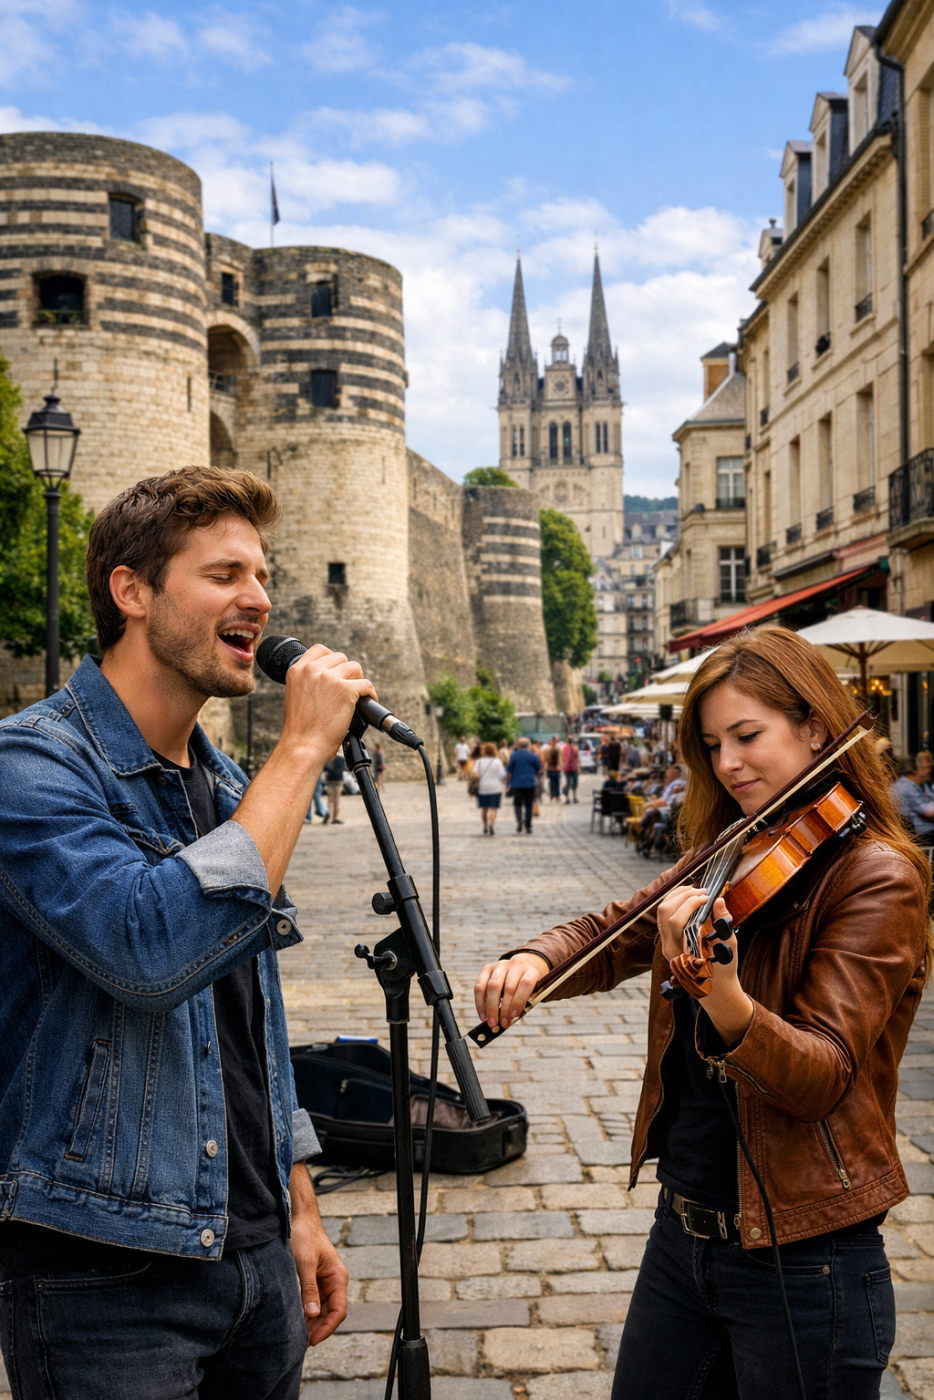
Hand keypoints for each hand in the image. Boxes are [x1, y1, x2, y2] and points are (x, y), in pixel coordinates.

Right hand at [279, 644, 376, 765]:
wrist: (303, 745)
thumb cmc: (300, 728)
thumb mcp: (294, 695)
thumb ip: (308, 682)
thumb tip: (326, 678)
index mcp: (297, 670)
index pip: (319, 650)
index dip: (332, 659)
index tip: (337, 669)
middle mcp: (313, 670)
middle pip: (340, 658)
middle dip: (347, 672)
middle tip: (349, 687)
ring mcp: (330, 678)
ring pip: (355, 668)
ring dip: (358, 681)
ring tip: (358, 695)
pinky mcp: (346, 690)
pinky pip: (367, 685)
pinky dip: (370, 694)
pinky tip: (368, 703)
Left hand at [289, 1163, 347, 1345]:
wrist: (298, 1218)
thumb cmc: (304, 1236)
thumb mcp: (305, 1263)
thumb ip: (309, 1288)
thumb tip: (311, 1314)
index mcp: (337, 1277)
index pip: (339, 1310)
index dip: (327, 1327)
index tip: (312, 1339)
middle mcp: (333, 1281)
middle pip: (330, 1313)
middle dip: (318, 1328)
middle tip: (300, 1341)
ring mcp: (324, 1281)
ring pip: (321, 1309)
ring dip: (312, 1322)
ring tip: (298, 1334)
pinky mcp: (314, 1280)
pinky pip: (313, 1301)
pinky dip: (307, 1311)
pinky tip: (296, 1319)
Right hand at [474, 952, 548, 1028]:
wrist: (521, 966)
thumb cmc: (526, 985)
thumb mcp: (534, 992)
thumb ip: (527, 1004)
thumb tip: (511, 1019)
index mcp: (530, 971)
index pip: (525, 984)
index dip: (519, 1000)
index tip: (514, 1015)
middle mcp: (515, 965)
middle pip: (508, 987)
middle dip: (504, 1008)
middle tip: (502, 1023)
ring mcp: (500, 965)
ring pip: (492, 986)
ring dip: (490, 1007)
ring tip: (491, 1022)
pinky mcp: (487, 969)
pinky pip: (479, 986)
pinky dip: (480, 1003)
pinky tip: (483, 1015)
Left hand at [656, 886, 752, 1042]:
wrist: (715, 987)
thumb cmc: (724, 969)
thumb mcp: (729, 946)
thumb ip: (723, 923)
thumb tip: (718, 900)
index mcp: (681, 952)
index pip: (676, 921)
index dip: (690, 904)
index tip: (707, 897)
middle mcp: (668, 947)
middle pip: (664, 912)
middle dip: (683, 895)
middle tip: (702, 891)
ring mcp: (665, 943)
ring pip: (661, 911)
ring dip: (677, 896)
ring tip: (695, 890)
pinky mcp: (666, 938)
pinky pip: (664, 915)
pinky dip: (675, 902)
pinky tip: (689, 897)